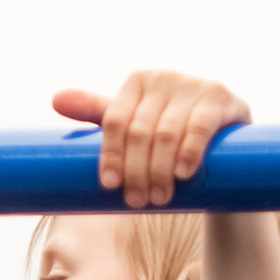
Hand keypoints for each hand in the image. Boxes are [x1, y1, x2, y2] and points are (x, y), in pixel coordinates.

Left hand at [54, 69, 250, 210]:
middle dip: (136, 171)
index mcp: (137, 82)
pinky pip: (199, 127)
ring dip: (159, 170)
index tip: (111, 186)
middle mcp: (163, 77)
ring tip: (159, 198)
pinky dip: (188, 152)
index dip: (111, 154)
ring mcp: (193, 85)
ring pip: (166, 134)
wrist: (224, 141)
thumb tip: (55, 99)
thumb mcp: (134, 123)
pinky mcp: (219, 97)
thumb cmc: (169, 133)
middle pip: (139, 131)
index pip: (114, 119)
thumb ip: (98, 113)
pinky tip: (182, 174)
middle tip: (137, 201)